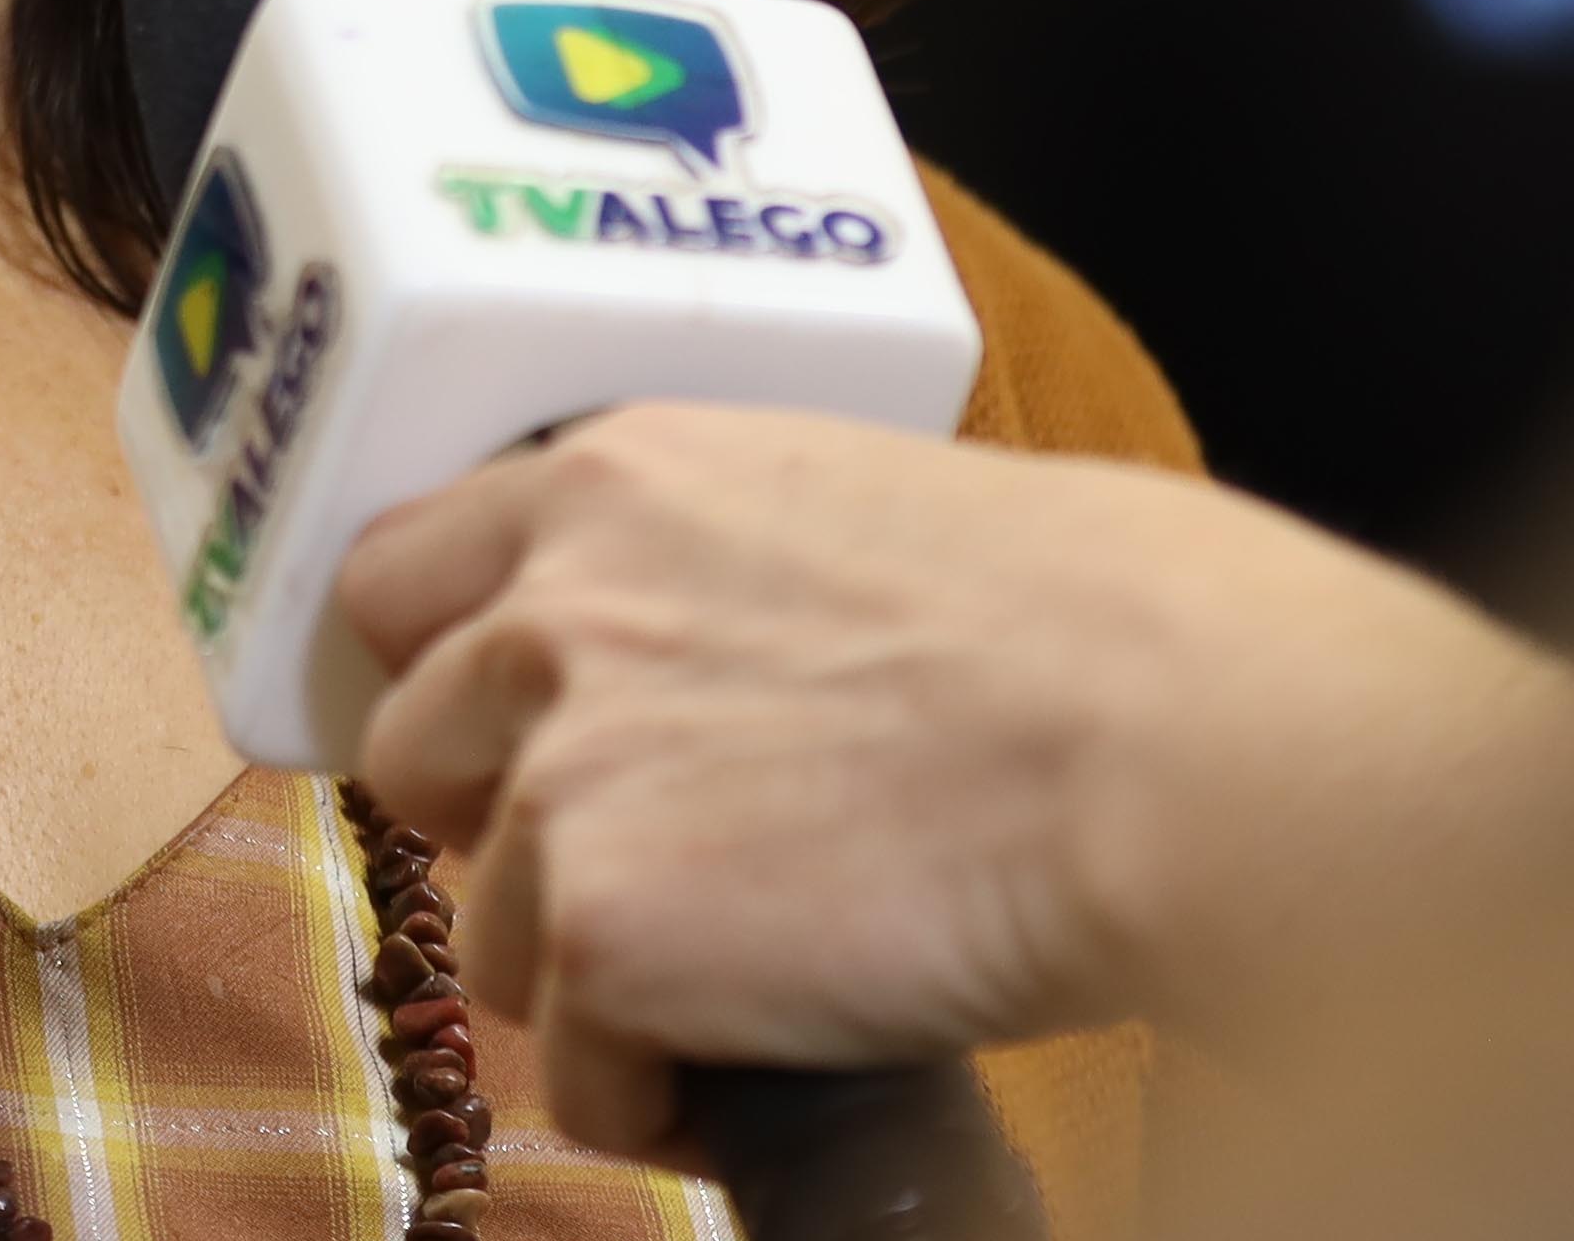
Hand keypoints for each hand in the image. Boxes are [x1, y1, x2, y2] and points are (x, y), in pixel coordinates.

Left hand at [333, 408, 1573, 1157]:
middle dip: (510, 831)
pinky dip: (662, 1096)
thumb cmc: (1096, 622)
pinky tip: (780, 1054)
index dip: (444, 673)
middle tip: (652, 874)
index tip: (492, 743)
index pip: (401, 572)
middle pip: (413, 756)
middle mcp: (550, 609)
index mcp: (616, 479)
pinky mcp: (604, 933)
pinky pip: (581, 1074)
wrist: (1172, 745)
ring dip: (602, 975)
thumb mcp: (856, 508)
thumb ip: (715, 574)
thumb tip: (698, 670)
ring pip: (496, 936)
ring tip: (764, 974)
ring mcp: (562, 776)